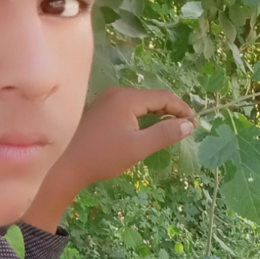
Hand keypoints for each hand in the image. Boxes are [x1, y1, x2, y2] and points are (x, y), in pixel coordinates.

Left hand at [23, 86, 194, 232]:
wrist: (65, 166)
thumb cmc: (102, 157)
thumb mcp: (138, 148)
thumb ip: (165, 134)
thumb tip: (189, 124)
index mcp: (126, 98)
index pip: (163, 97)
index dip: (182, 109)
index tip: (194, 124)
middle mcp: (116, 93)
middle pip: (152, 98)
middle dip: (170, 112)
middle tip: (185, 129)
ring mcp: (106, 100)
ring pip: (140, 103)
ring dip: (156, 115)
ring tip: (170, 130)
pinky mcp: (100, 110)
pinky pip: (128, 109)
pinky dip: (142, 118)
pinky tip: (146, 131)